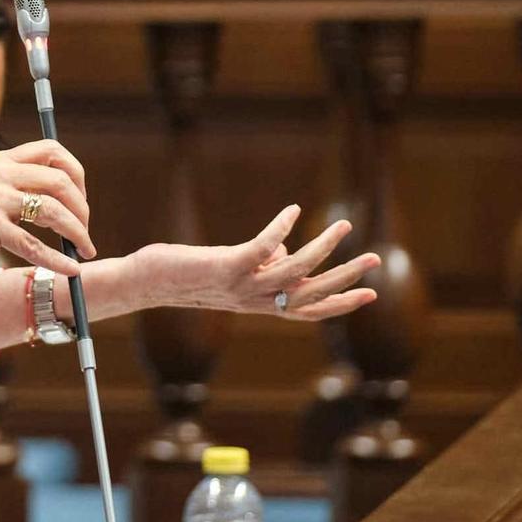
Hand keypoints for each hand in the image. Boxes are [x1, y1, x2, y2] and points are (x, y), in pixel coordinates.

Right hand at [0, 140, 94, 284]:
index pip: (51, 150)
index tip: (81, 199)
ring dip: (78, 233)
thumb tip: (61, 200)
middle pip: (60, 180)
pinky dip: (58, 260)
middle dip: (82, 207)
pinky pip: (35, 245)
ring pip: (54, 211)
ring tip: (85, 251)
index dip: (76, 173)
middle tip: (85, 230)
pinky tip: (70, 270)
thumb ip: (12, 188)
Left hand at [126, 204, 378, 319]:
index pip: (309, 310)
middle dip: (344, 278)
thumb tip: (289, 250)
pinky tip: (293, 210)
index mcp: (260, 305)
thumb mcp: (233, 271)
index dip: (341, 304)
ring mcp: (241, 286)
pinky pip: (263, 247)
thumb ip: (264, 265)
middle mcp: (254, 301)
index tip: (372, 294)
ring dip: (323, 248)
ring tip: (344, 226)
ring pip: (295, 271)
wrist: (147, 282)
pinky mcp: (226, 266)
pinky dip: (282, 228)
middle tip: (374, 259)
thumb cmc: (189, 274)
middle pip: (310, 294)